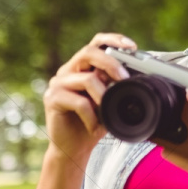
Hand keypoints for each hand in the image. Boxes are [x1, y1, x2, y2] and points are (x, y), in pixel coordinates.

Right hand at [42, 33, 135, 164]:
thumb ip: (117, 87)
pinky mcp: (52, 98)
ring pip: (87, 79)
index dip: (114, 40)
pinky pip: (79, 102)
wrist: (74, 149)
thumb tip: (135, 76)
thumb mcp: (111, 103)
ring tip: (108, 112)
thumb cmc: (93, 124)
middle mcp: (69, 70)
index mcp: (83, 67)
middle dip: (111, 63)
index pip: (97, 43)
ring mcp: (58, 83)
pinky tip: (95, 127)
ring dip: (104, 96)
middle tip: (125, 79)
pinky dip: (92, 116)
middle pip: (89, 52)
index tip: (132, 46)